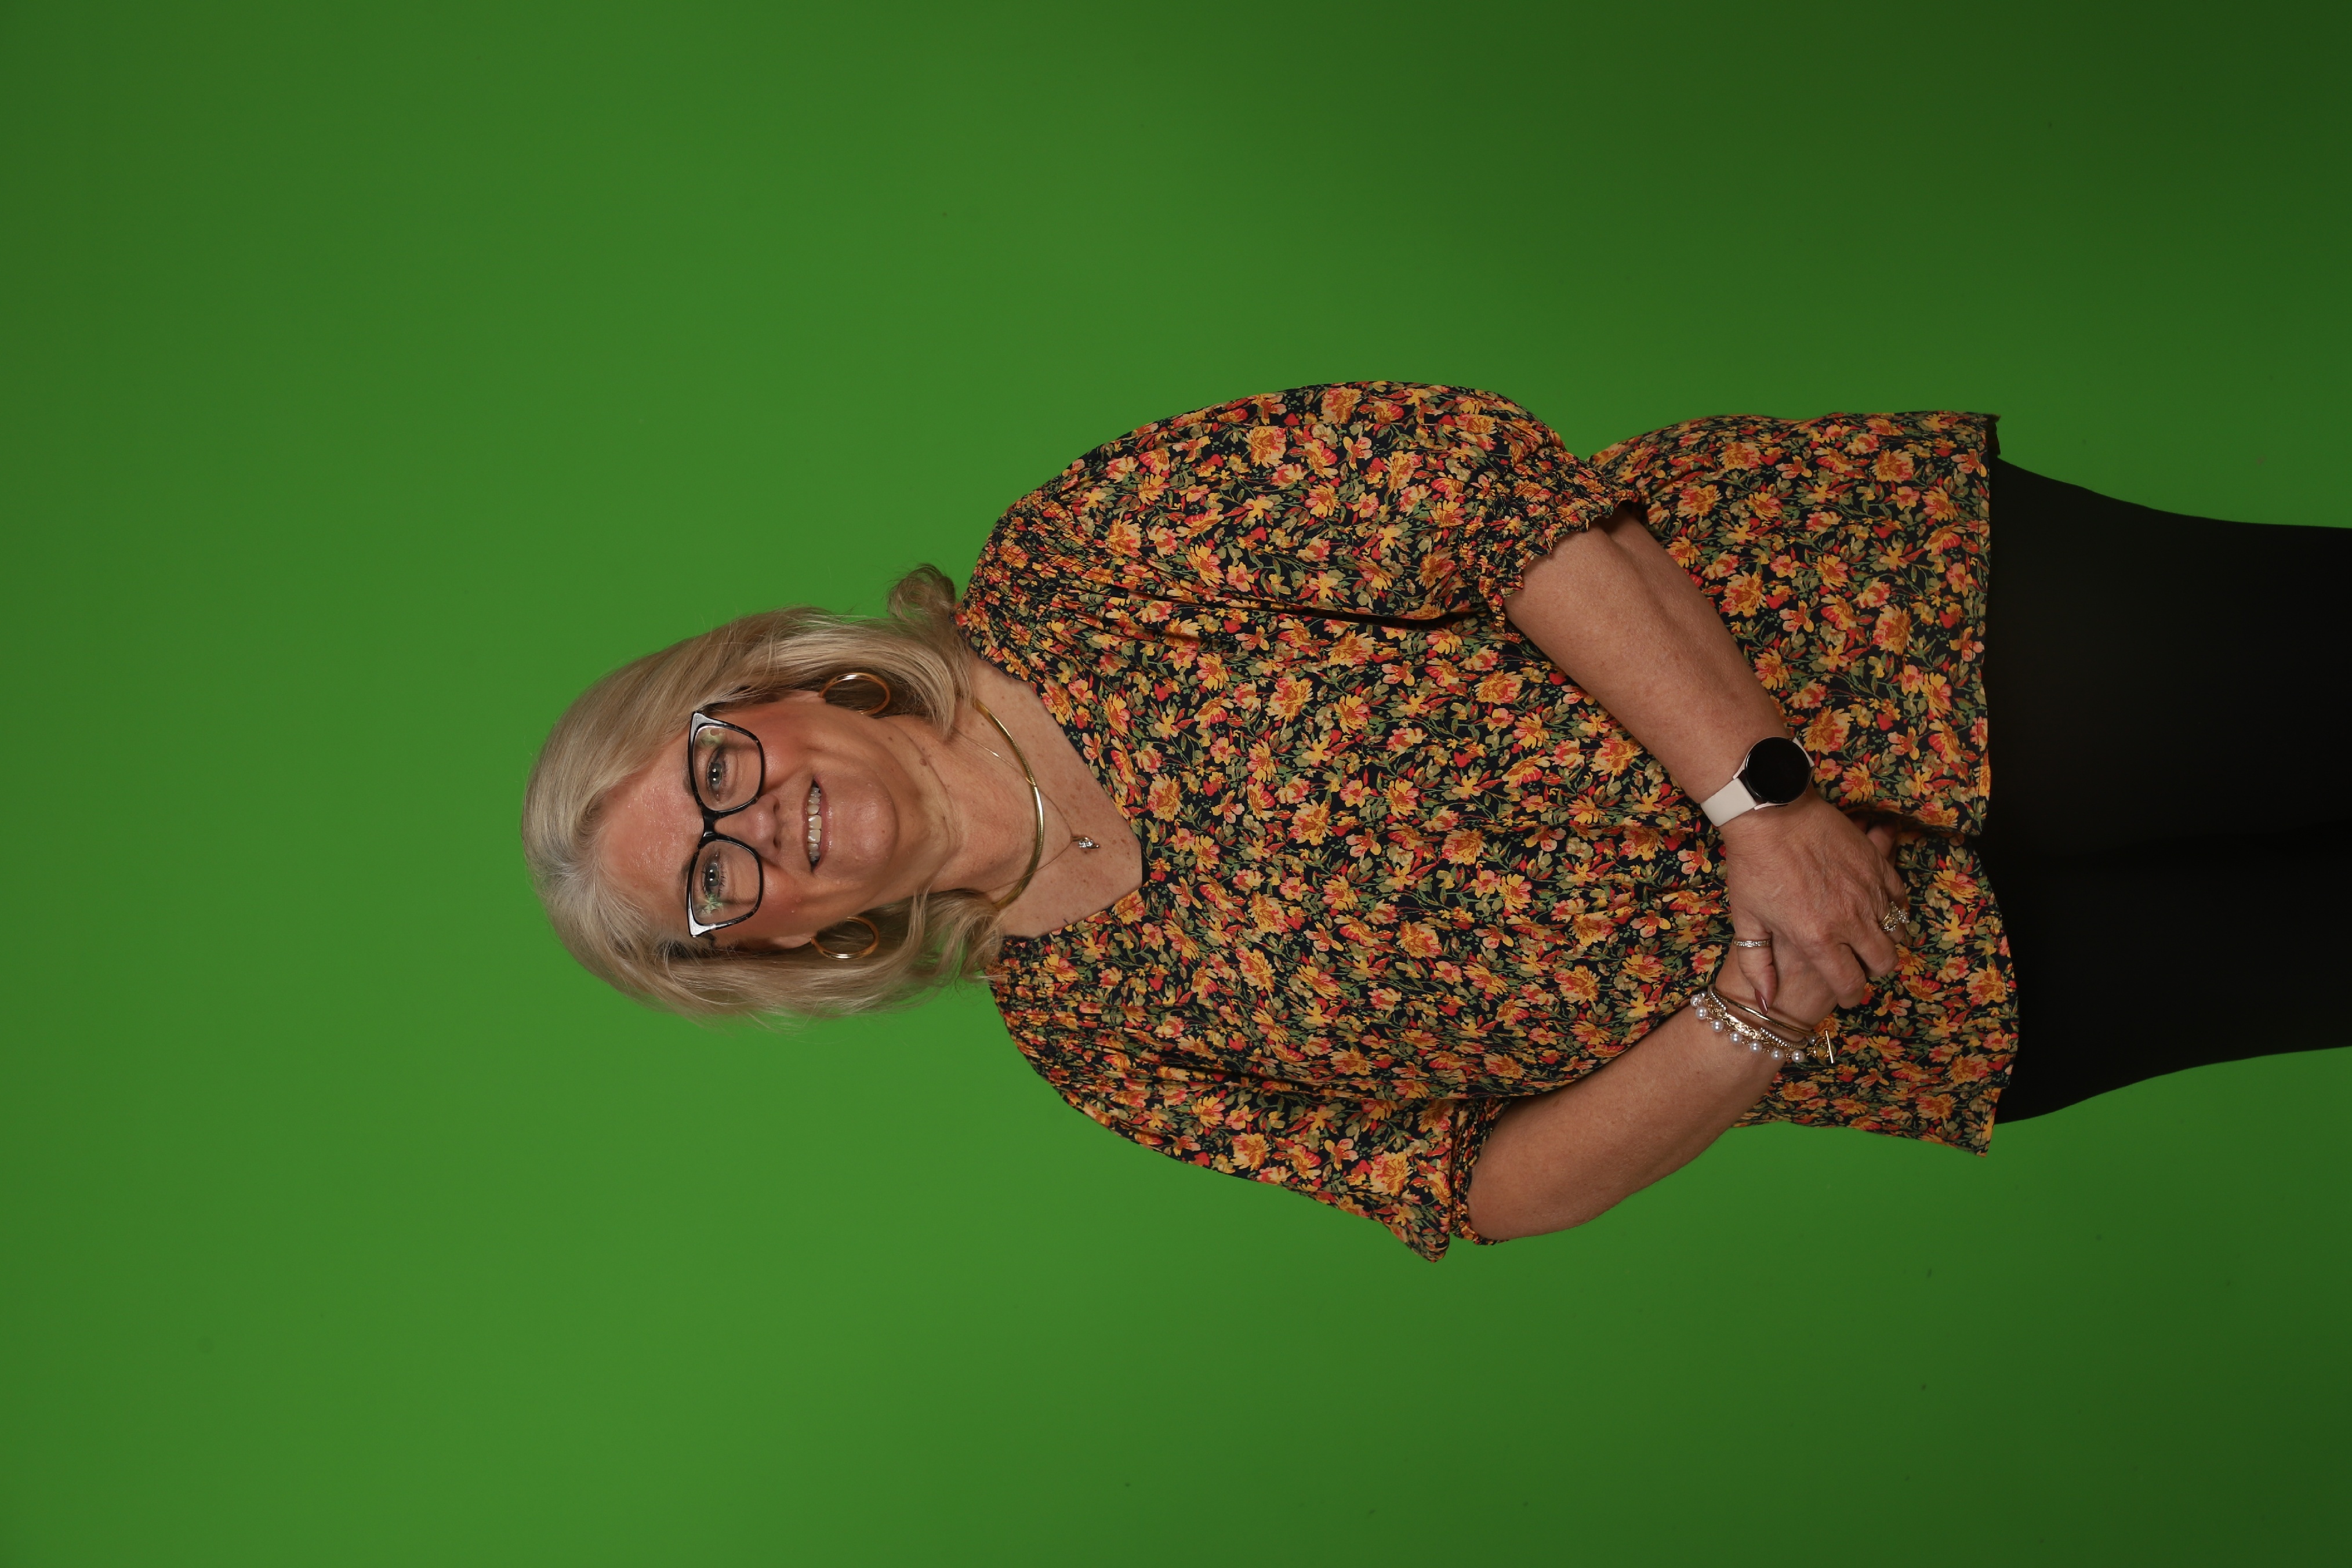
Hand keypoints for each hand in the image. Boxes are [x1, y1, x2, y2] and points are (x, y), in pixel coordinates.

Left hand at [1717, 793, 1907, 1017]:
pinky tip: (1878, 908)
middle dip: (1873, 970)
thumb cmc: (1752, 867)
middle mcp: (1850, 920)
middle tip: (1859, 965)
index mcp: (1817, 939)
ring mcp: (1868, 892)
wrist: (1770, 814)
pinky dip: (1894, 908)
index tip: (1845, 995)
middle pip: (1884, 962)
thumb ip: (1757, 965)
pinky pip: (1900, 897)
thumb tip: (1763, 1003)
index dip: (1849, 996)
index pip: (1849, 984)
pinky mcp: (1877, 865)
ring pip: (1897, 932)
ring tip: (1868, 938)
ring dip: (1886, 940)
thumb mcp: (1746, 920)